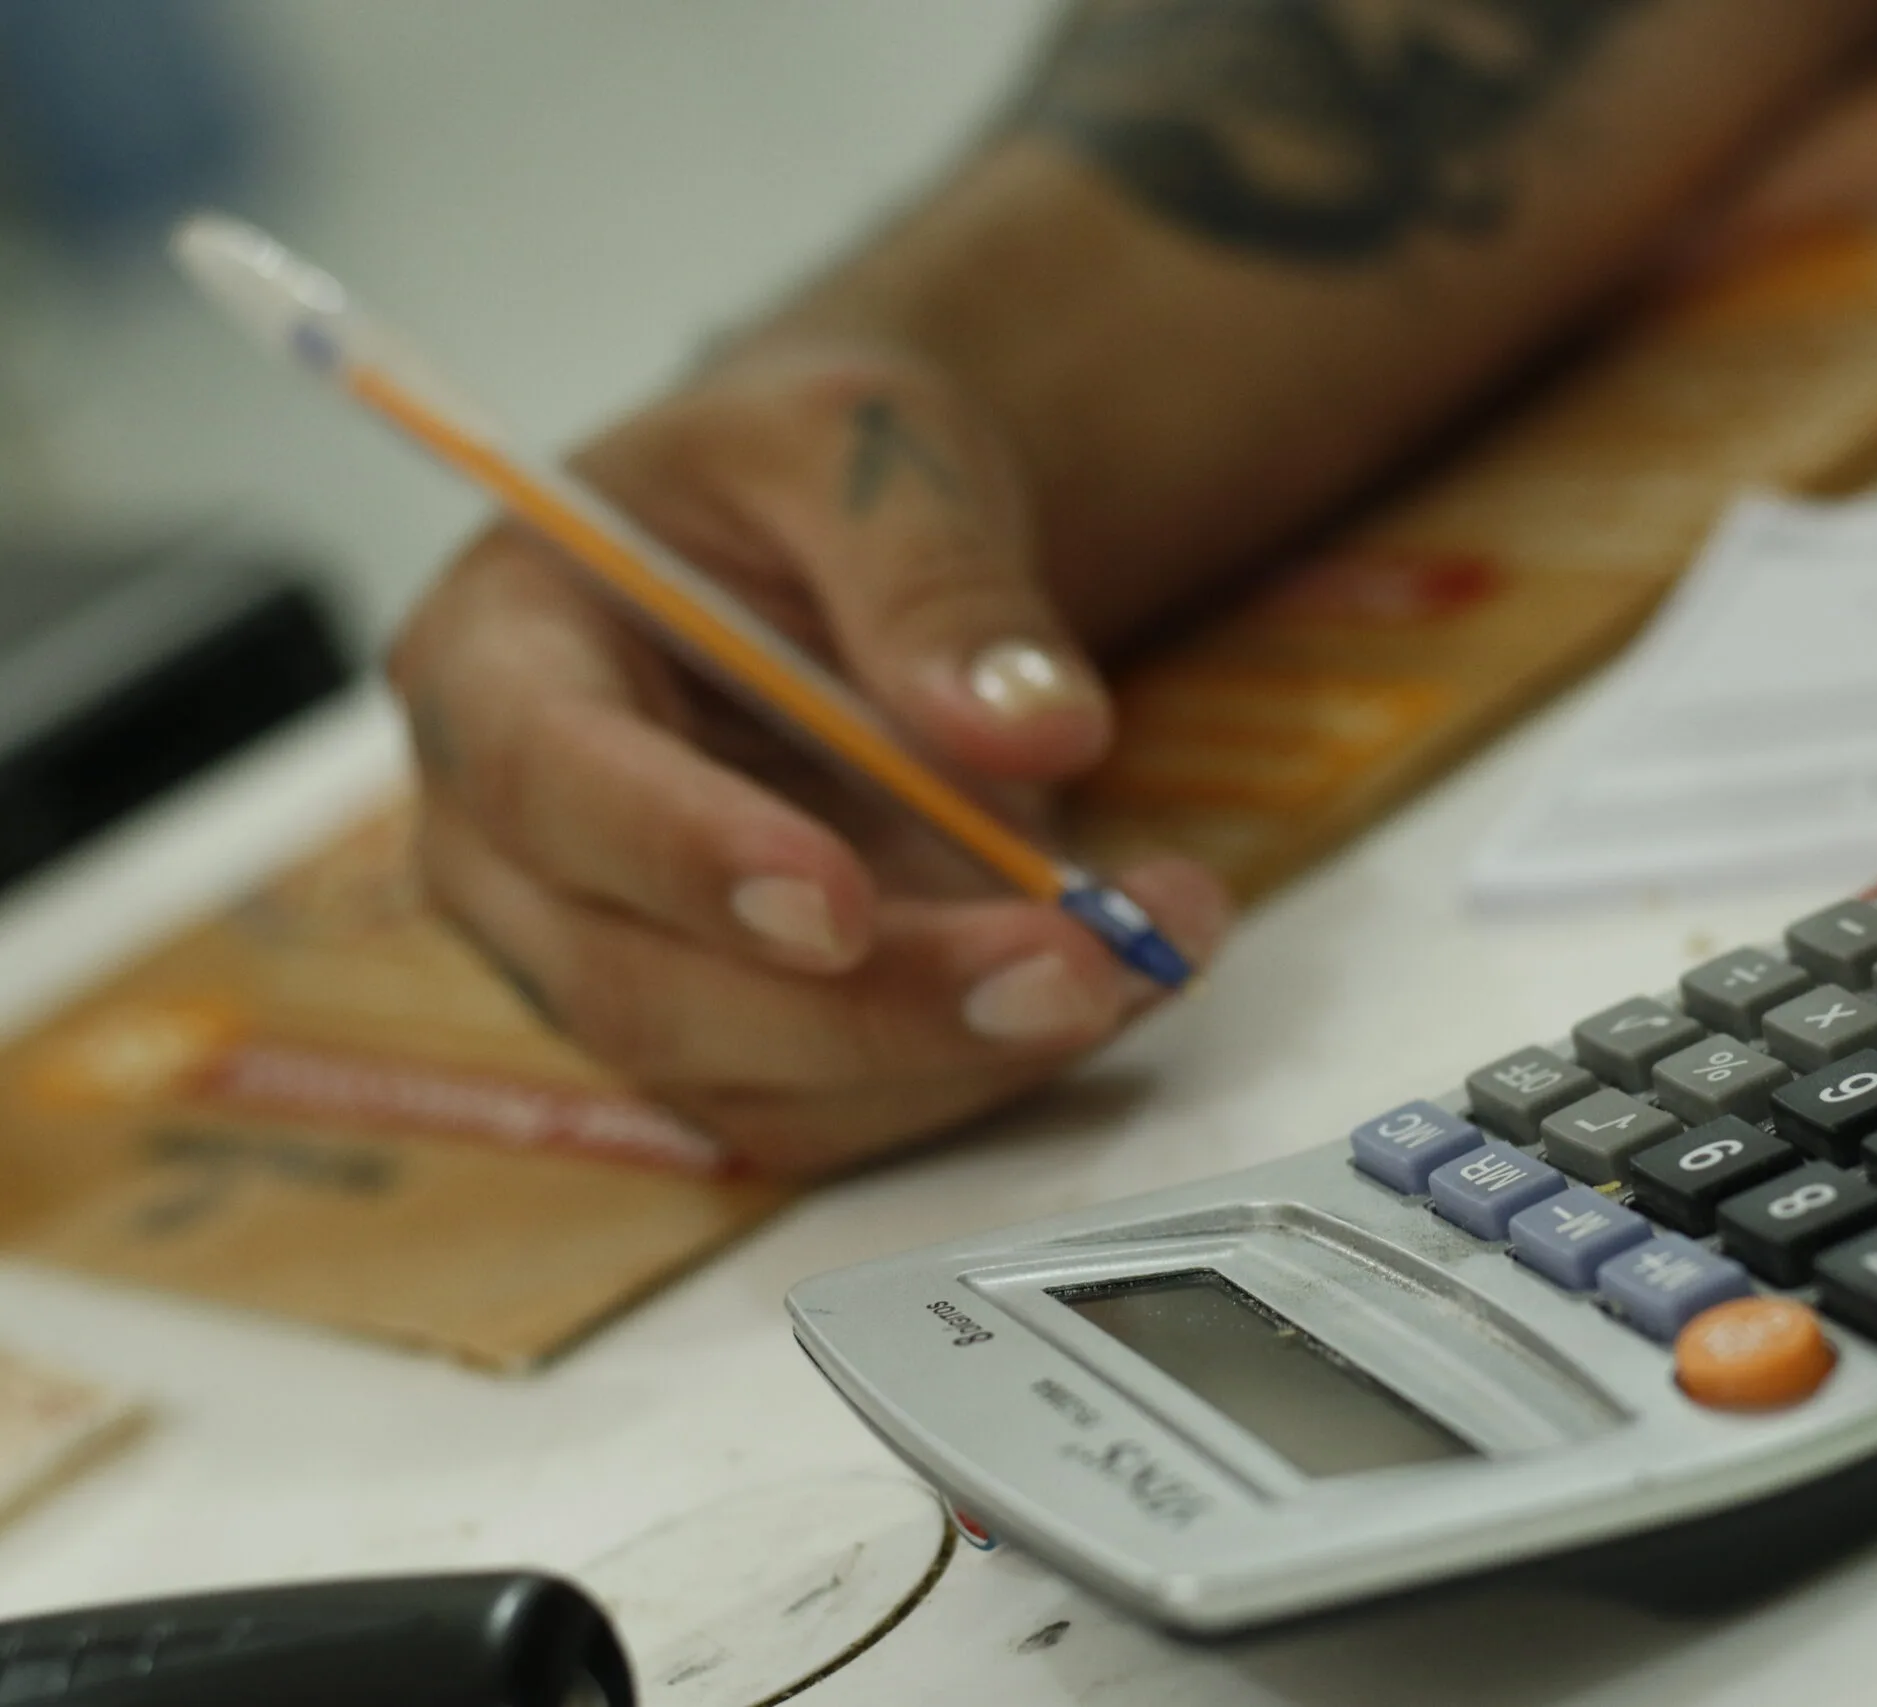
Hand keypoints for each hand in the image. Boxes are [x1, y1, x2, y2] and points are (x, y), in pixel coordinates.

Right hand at [388, 346, 1229, 1176]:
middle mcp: (521, 846)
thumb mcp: (870, 444)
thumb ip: (938, 574)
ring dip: (968, 1053)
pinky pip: (849, 1105)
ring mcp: (620, 958)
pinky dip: (995, 1065)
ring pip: (761, 1086)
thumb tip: (1035, 730)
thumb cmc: (808, 473)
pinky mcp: (732, 1036)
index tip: (841, 904)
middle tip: (1078, 963)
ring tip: (1151, 949)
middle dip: (877, 1004)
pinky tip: (1126, 970)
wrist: (840, 542)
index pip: (546, 783)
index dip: (684, 856)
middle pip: (648, 985)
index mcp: (496, 656)